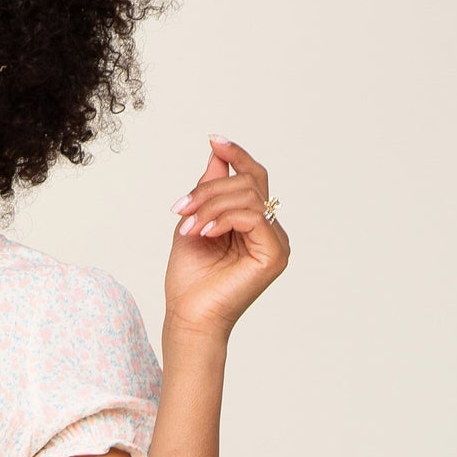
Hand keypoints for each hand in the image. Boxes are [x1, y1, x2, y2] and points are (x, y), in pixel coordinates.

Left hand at [163, 134, 289, 339]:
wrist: (188, 317)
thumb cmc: (189, 280)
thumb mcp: (194, 222)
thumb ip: (208, 190)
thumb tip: (217, 154)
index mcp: (253, 224)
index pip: (253, 178)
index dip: (237, 155)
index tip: (214, 139)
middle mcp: (270, 231)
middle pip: (248, 183)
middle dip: (209, 189)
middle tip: (180, 208)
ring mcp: (276, 243)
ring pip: (248, 196)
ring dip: (210, 206)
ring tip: (188, 227)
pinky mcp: (275, 254)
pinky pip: (253, 216)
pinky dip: (223, 219)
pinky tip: (204, 233)